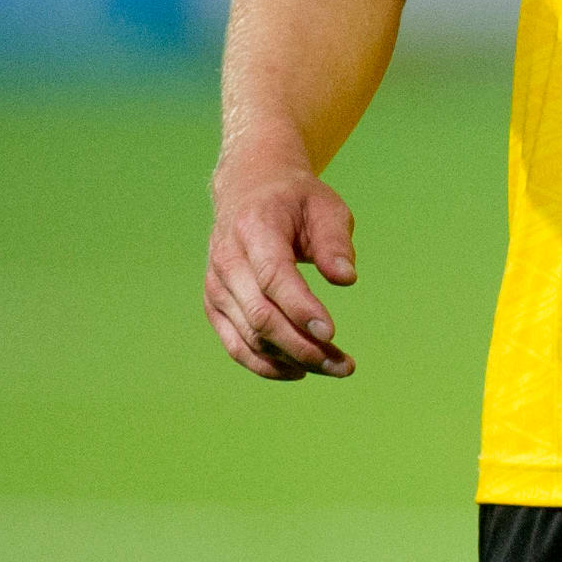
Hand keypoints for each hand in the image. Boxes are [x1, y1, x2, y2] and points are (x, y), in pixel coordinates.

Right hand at [204, 155, 359, 379]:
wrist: (248, 190)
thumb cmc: (295, 201)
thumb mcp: (325, 207)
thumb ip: (335, 242)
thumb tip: (346, 278)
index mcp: (254, 229)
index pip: (274, 277)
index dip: (301, 309)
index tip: (332, 333)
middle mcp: (227, 261)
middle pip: (261, 315)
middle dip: (303, 346)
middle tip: (344, 365)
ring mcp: (217, 285)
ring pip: (249, 336)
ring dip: (292, 360)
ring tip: (336, 368)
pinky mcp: (215, 304)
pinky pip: (236, 344)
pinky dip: (265, 364)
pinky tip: (299, 371)